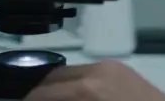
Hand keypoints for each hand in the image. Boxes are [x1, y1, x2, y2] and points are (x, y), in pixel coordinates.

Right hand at [26, 60, 164, 100]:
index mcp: (86, 90)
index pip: (42, 94)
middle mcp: (97, 71)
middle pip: (53, 78)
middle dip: (40, 94)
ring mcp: (112, 67)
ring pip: (71, 73)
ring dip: (57, 89)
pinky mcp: (124, 69)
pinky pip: (90, 72)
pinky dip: (76, 85)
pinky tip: (77, 98)